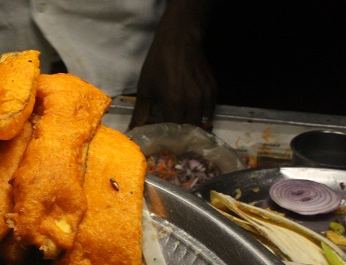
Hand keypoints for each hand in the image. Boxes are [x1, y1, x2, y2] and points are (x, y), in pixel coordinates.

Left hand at [130, 0, 216, 128]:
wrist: (179, 41)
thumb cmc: (158, 64)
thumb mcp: (145, 89)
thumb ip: (141, 113)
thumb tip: (132, 131)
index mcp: (174, 103)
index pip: (173, 131)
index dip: (168, 138)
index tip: (163, 143)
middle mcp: (192, 102)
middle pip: (189, 129)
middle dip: (182, 136)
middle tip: (173, 138)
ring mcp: (205, 96)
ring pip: (202, 121)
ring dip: (193, 126)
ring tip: (184, 129)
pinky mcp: (213, 89)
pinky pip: (209, 110)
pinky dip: (202, 115)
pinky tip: (193, 114)